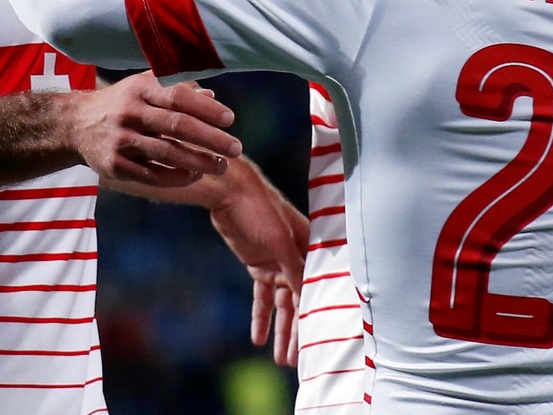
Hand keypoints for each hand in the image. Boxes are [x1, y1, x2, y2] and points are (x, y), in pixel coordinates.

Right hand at [70, 72, 241, 186]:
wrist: (74, 124)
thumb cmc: (122, 102)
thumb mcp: (144, 86)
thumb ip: (178, 89)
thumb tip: (212, 97)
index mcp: (140, 88)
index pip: (179, 96)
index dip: (206, 109)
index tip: (230, 119)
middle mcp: (130, 112)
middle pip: (177, 126)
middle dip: (211, 139)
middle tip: (236, 148)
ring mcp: (120, 139)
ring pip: (167, 153)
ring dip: (199, 162)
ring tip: (221, 166)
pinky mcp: (113, 165)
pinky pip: (151, 174)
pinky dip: (176, 177)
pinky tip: (195, 175)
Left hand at [208, 163, 308, 364]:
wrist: (229, 191)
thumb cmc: (260, 209)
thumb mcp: (280, 241)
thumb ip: (295, 269)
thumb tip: (309, 298)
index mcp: (311, 250)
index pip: (317, 288)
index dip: (318, 315)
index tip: (322, 341)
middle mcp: (298, 259)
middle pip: (301, 302)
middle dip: (299, 332)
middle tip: (297, 362)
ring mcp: (278, 263)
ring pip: (282, 304)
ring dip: (281, 331)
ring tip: (281, 359)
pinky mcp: (259, 264)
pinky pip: (262, 297)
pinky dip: (261, 317)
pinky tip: (258, 339)